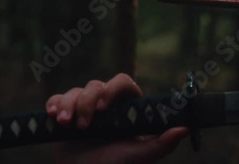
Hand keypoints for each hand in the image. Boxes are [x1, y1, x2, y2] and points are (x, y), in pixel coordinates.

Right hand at [45, 73, 188, 163]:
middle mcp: (107, 103)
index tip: (103, 108)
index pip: (123, 82)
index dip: (113, 89)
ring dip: (69, 105)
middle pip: (96, 85)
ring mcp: (84, 106)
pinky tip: (53, 117)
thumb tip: (185, 128)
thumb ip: (162, 144)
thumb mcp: (139, 157)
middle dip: (87, 102)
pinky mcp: (65, 112)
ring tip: (66, 125)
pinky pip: (58, 98)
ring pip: (76, 91)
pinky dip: (55, 105)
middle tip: (84, 126)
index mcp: (126, 106)